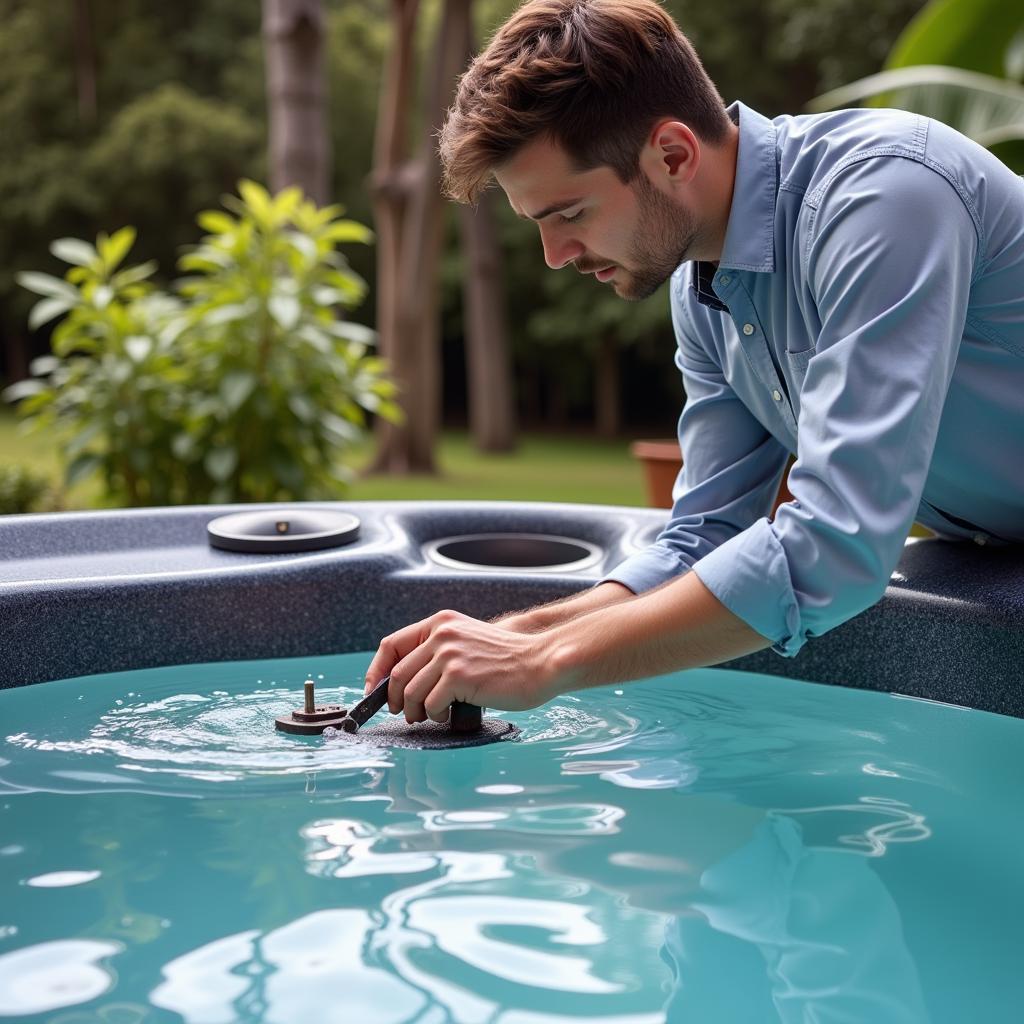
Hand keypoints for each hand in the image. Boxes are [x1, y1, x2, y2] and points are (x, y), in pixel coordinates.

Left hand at [364, 609, 559, 722]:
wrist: (541, 662)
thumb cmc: (509, 660)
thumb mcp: (468, 641)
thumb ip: (439, 651)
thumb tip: (405, 680)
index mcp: (442, 622)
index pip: (392, 645)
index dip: (377, 671)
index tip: (375, 690)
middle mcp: (442, 634)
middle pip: (398, 674)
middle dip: (395, 700)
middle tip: (406, 713)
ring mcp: (450, 654)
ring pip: (411, 692)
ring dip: (416, 712)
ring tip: (430, 716)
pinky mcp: (459, 676)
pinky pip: (431, 704)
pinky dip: (435, 715)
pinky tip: (449, 714)